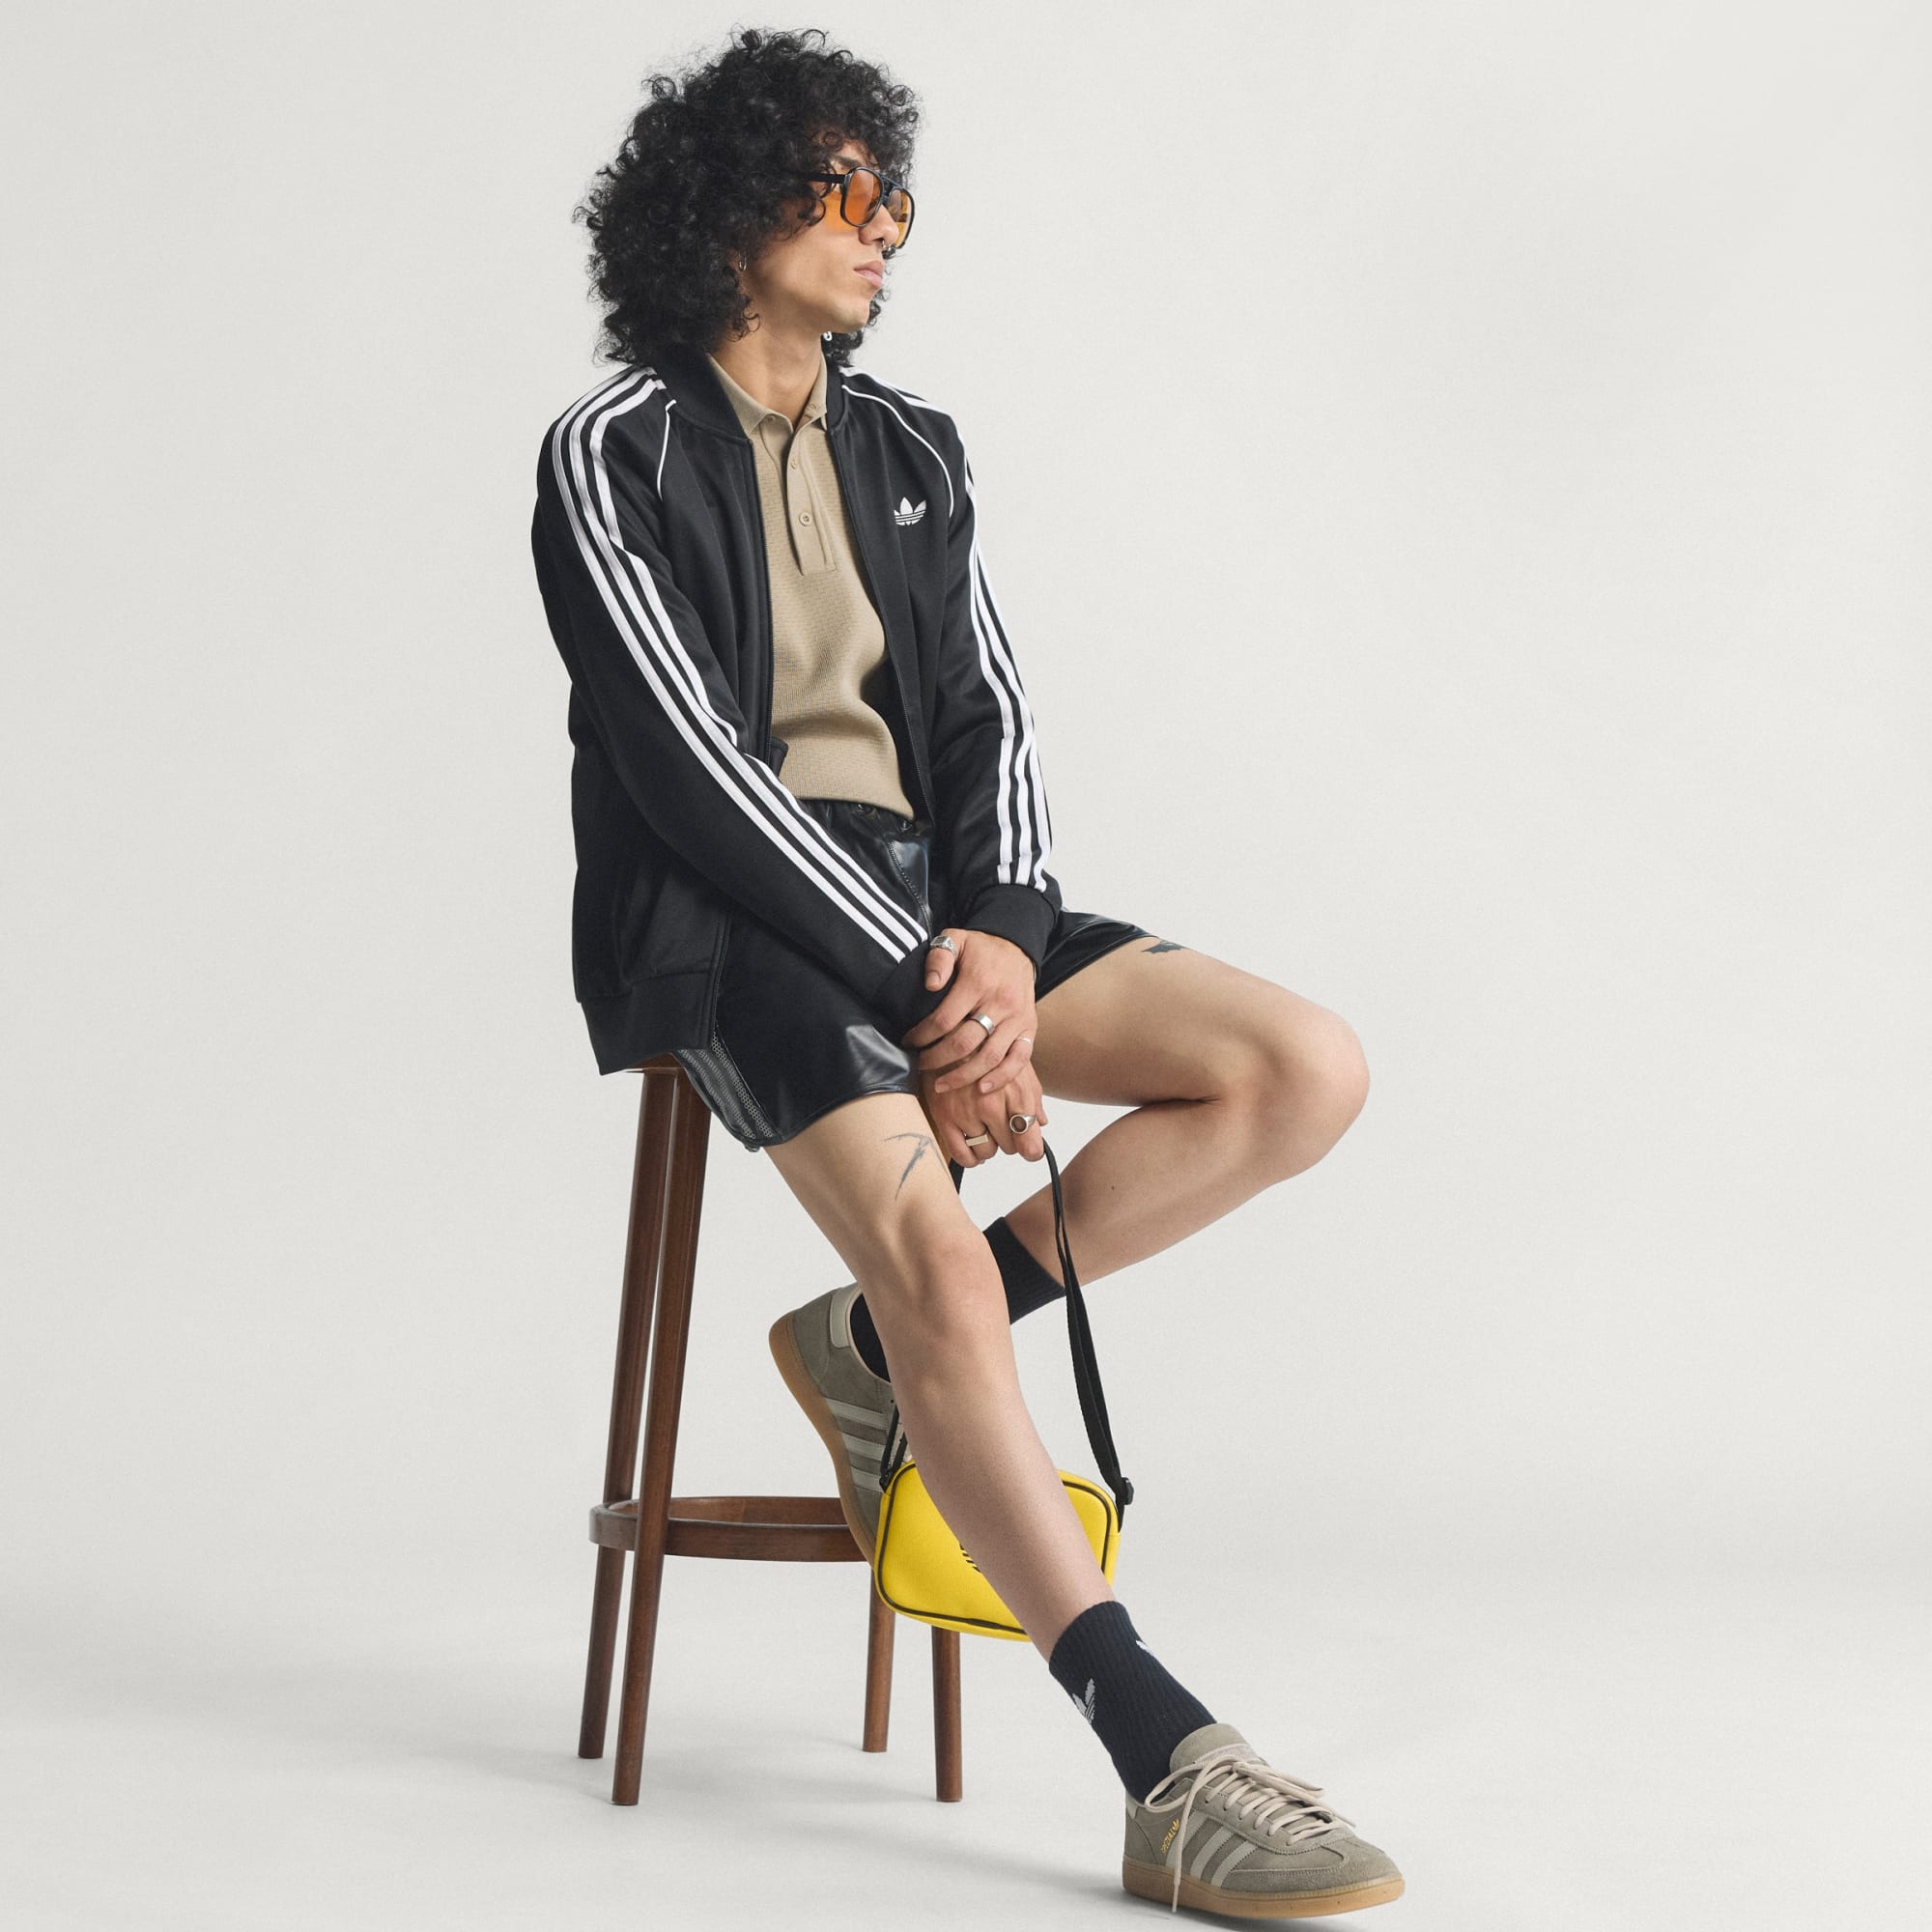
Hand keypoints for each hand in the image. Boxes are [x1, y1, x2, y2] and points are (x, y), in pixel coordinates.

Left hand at [900, 927, 1040, 1099]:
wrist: (1017, 948)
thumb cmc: (980, 949)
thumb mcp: (955, 939)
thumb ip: (939, 957)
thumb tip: (931, 984)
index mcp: (977, 982)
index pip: (943, 1020)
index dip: (922, 1036)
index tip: (908, 1043)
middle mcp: (1000, 1003)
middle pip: (964, 1044)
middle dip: (936, 1059)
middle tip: (920, 1065)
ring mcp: (1017, 1019)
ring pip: (989, 1057)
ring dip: (963, 1076)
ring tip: (941, 1085)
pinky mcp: (1029, 1028)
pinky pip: (1019, 1059)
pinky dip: (1001, 1077)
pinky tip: (982, 1088)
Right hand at [916, 1058, 1049, 1166]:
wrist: (948, 1033)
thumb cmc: (987, 1049)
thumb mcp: (1017, 1065)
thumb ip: (1032, 1096)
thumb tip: (1042, 1122)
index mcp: (1015, 1092)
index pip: (1030, 1138)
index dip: (1032, 1149)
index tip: (1029, 1149)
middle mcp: (992, 1104)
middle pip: (1010, 1147)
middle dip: (1008, 1140)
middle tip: (1001, 1126)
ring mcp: (967, 1113)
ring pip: (987, 1152)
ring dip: (988, 1146)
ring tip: (985, 1131)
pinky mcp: (945, 1118)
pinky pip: (962, 1154)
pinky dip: (970, 1157)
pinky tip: (972, 1145)